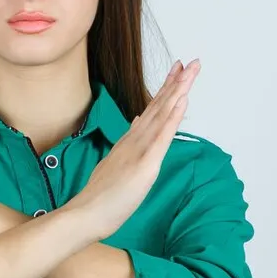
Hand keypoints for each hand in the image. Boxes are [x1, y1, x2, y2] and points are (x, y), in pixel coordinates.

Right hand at [66, 57, 201, 239]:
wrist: (84, 215)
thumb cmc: (99, 200)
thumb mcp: (115, 168)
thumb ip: (125, 149)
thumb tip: (135, 128)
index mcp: (129, 143)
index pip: (152, 112)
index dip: (166, 91)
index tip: (177, 72)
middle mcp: (134, 141)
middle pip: (159, 106)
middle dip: (177, 82)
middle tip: (192, 62)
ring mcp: (139, 151)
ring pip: (162, 114)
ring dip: (178, 90)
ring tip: (191, 70)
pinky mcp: (145, 164)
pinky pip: (162, 136)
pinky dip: (173, 116)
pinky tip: (182, 100)